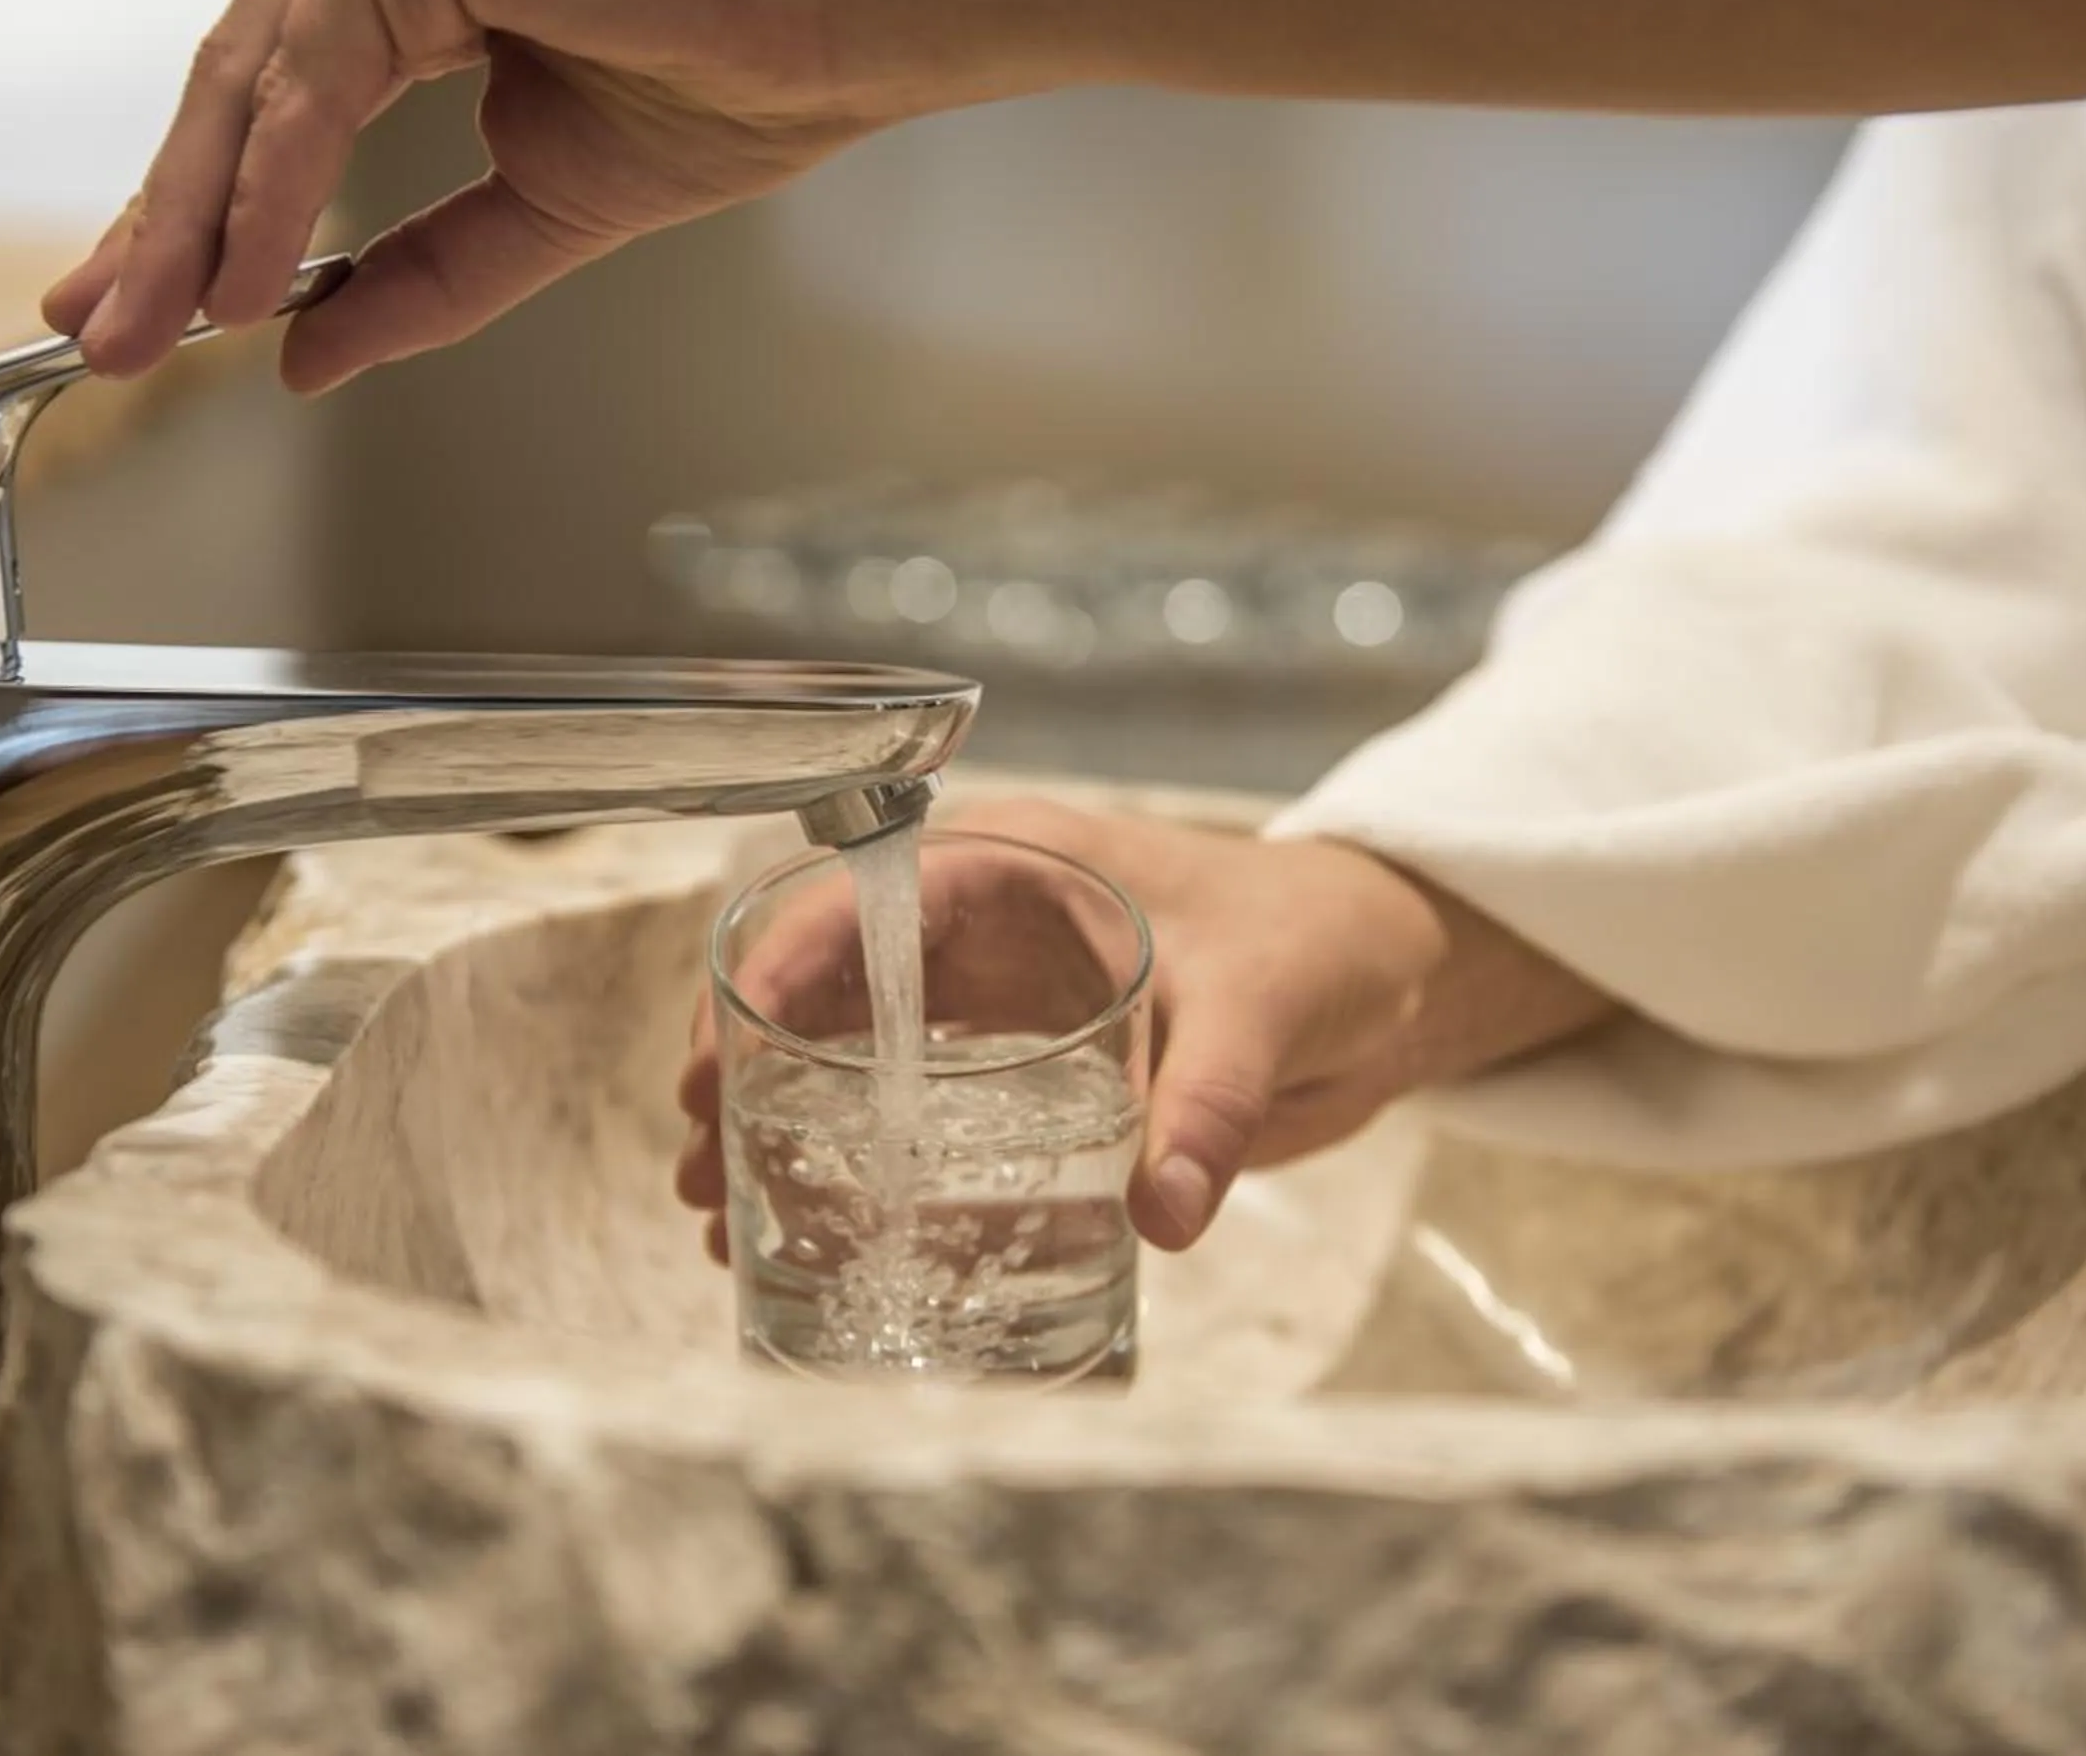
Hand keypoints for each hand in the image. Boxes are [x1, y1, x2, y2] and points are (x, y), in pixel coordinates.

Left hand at [42, 0, 903, 394]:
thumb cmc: (757, 59)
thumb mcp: (550, 200)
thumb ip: (422, 269)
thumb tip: (306, 348)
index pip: (283, 76)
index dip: (207, 199)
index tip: (153, 294)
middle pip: (244, 69)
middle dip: (165, 216)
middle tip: (102, 325)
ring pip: (256, 71)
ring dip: (192, 217)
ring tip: (150, 329)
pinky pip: (311, 74)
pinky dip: (268, 187)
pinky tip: (241, 276)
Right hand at [674, 797, 1611, 1256]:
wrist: (1387, 970)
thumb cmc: (1323, 945)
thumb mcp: (1267, 1012)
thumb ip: (1212, 1107)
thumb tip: (1167, 1210)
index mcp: (1019, 863)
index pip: (858, 899)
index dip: (773, 973)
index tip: (719, 1061)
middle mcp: (982, 917)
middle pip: (821, 975)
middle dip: (741, 1060)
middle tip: (699, 1166)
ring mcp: (991, 986)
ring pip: (842, 1039)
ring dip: (776, 1115)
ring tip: (722, 1215)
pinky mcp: (1014, 1050)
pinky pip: (902, 1091)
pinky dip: (848, 1147)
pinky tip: (811, 1222)